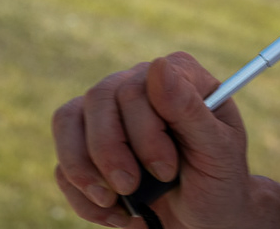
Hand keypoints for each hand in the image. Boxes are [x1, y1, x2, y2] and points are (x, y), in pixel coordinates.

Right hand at [52, 53, 256, 227]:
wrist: (205, 218)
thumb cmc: (218, 178)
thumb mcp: (218, 148)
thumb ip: (189, 109)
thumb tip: (159, 66)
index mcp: (177, 76)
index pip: (137, 85)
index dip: (144, 131)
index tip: (166, 168)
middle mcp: (138, 85)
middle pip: (99, 98)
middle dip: (111, 152)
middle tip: (132, 188)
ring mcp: (108, 115)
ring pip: (68, 121)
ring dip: (85, 170)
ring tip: (116, 201)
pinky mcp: (87, 149)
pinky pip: (61, 163)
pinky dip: (81, 196)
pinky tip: (113, 211)